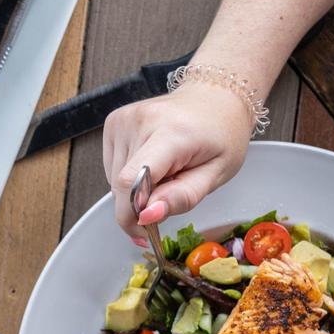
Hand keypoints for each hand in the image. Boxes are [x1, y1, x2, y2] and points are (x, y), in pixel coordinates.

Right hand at [103, 82, 253, 237]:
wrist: (215, 98)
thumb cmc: (221, 136)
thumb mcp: (217, 174)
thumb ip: (182, 197)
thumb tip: (147, 216)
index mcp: (171, 133)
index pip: (131, 181)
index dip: (131, 215)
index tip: (146, 234)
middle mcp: (141, 121)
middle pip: (122, 185)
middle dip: (141, 206)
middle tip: (169, 198)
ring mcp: (124, 119)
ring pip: (114, 180)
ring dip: (136, 190)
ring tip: (165, 175)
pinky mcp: (114, 122)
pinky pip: (112, 167)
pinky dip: (130, 176)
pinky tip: (153, 164)